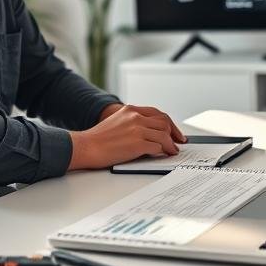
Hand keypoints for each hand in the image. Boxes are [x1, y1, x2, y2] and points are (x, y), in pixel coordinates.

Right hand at [69, 105, 185, 169]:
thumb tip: (151, 134)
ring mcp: (137, 129)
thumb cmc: (98, 139)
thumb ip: (133, 123)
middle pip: (164, 122)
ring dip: (171, 144)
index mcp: (130, 110)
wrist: (86, 146)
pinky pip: (158, 147)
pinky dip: (164, 151)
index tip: (174, 132)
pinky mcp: (137, 143)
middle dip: (174, 133)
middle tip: (178, 141)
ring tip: (172, 151)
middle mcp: (135, 117)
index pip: (157, 113)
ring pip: (164, 134)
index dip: (169, 123)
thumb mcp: (117, 122)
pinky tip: (164, 155)